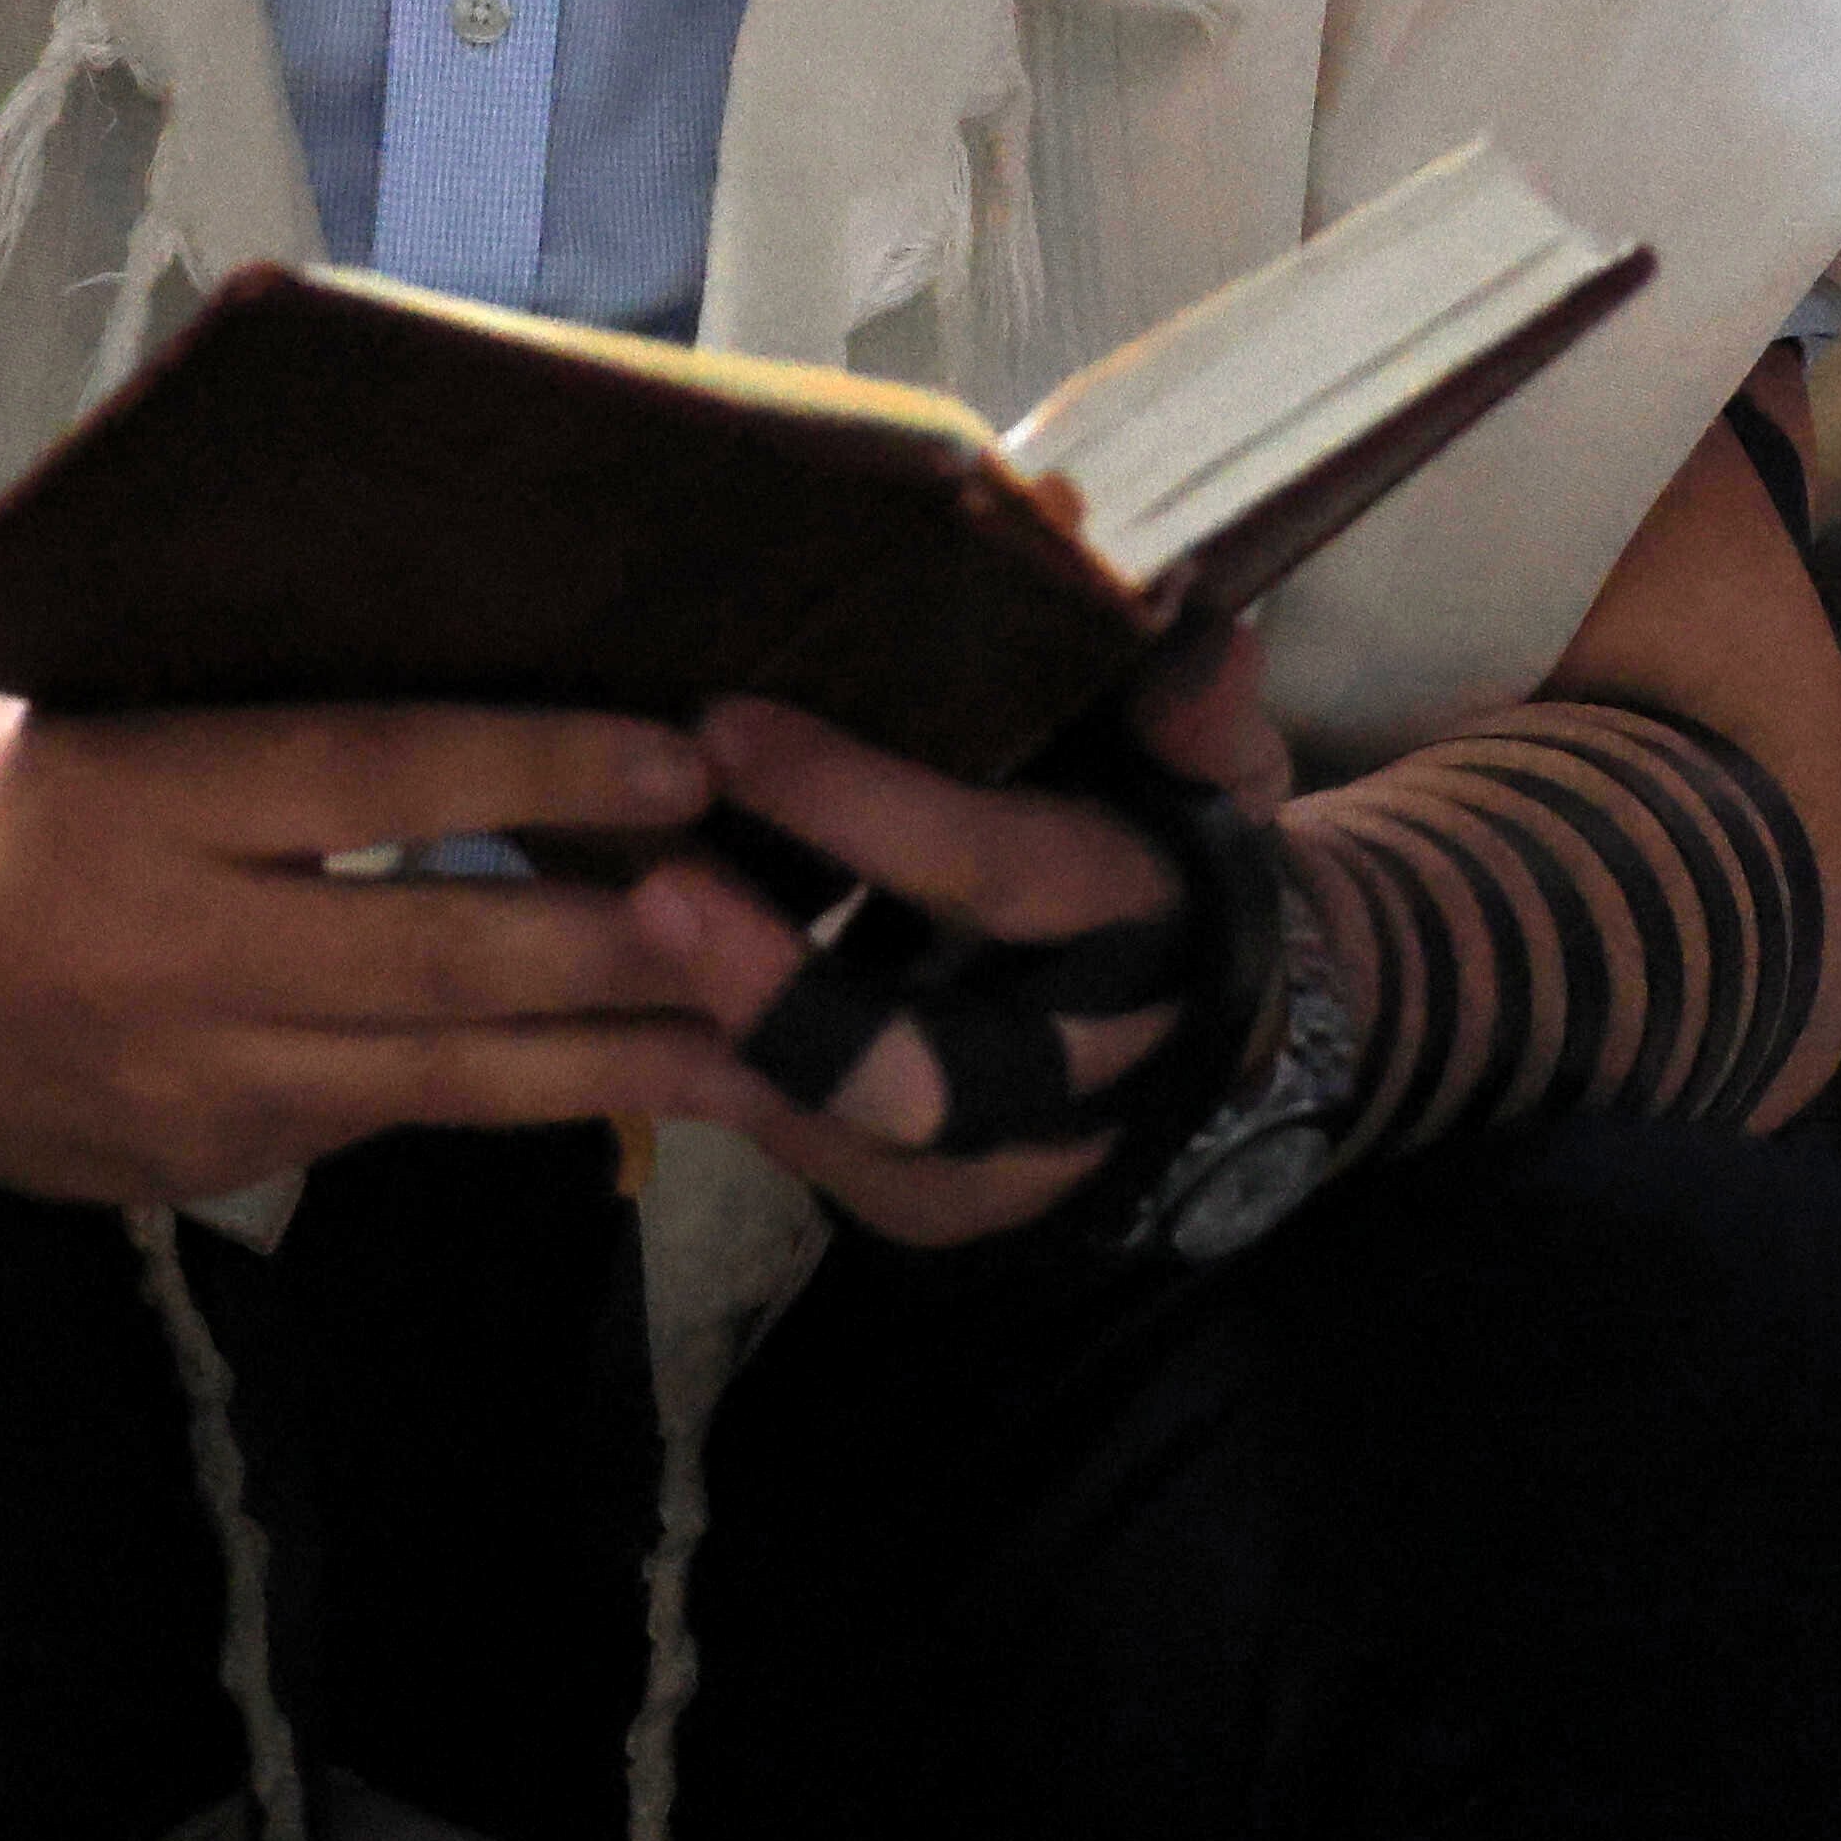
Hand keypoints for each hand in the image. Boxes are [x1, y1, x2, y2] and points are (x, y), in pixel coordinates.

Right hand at [0, 694, 751, 1203]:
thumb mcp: (97, 710)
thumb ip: (265, 707)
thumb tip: (486, 641)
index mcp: (141, 795)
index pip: (371, 773)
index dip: (537, 764)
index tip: (684, 750)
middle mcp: (171, 949)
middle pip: (439, 952)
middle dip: (626, 944)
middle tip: (785, 918)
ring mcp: (190, 1082)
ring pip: (447, 1074)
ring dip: (624, 1058)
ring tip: (776, 1041)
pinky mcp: (203, 1169)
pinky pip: (386, 1122)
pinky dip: (519, 1095)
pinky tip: (638, 1079)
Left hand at [624, 618, 1278, 1248]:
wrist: (1228, 1023)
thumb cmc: (1181, 855)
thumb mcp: (1215, 773)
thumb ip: (1192, 712)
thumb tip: (1205, 631)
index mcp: (1146, 932)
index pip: (996, 877)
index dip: (860, 806)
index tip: (725, 728)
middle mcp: (1080, 1073)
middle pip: (917, 1072)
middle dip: (776, 991)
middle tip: (654, 888)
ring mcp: (1012, 1166)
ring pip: (851, 1140)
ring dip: (729, 1044)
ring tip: (611, 948)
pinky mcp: (942, 1209)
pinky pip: (816, 1168)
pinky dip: (723, 1090)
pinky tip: (630, 1010)